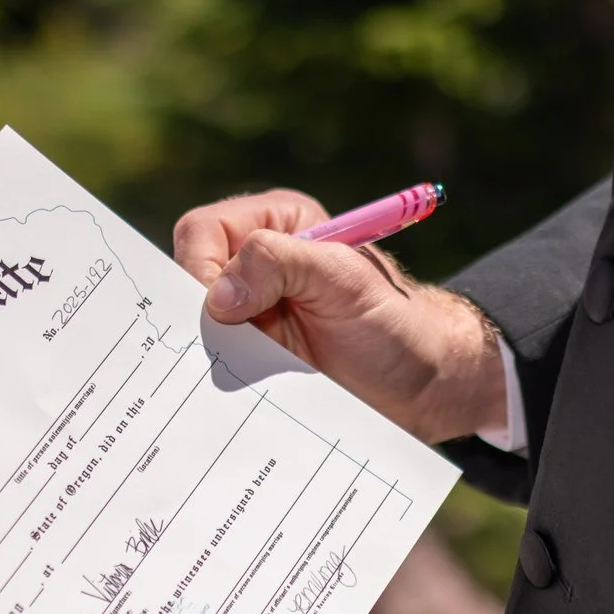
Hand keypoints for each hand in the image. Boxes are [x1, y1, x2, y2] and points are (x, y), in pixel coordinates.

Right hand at [174, 190, 506, 442]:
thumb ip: (279, 265)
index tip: (223, 310)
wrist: (424, 388)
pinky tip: (241, 387)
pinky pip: (214, 361)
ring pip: (196, 324)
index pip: (204, 231)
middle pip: (188, 278)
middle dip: (201, 313)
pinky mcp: (253, 355)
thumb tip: (216, 296)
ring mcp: (251, 312)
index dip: (201, 269)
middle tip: (228, 344)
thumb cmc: (396, 324)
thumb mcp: (343, 281)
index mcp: (276, 224)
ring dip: (212, 349)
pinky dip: (220, 375)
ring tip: (246, 369)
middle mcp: (256, 263)